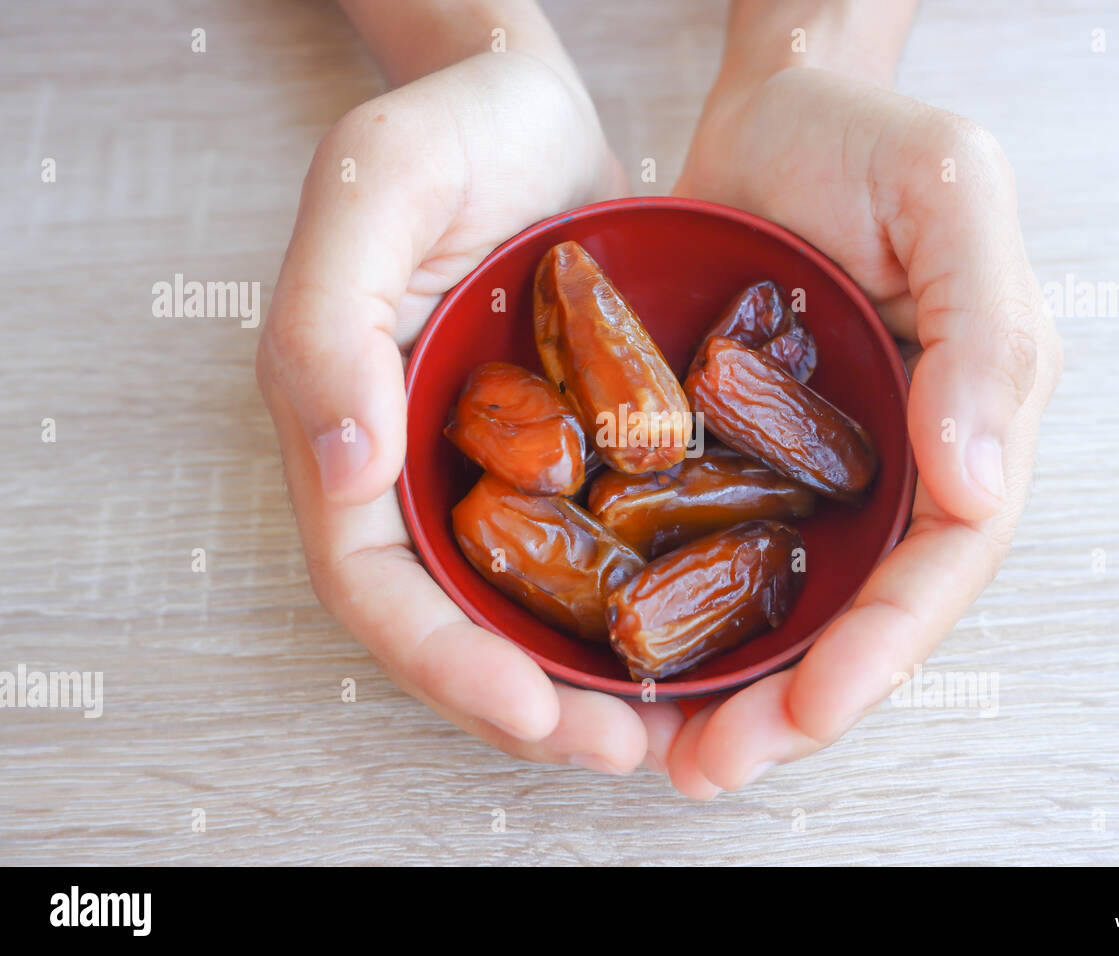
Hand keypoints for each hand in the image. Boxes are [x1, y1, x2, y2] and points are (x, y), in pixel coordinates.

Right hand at [257, 47, 682, 774]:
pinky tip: (702, 633)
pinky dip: (634, 606)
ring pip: (526, 609)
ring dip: (588, 680)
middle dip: (530, 705)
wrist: (535, 103)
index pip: (375, 587)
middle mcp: (415, 469)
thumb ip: (329, 320)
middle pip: (454, 626)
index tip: (533, 714)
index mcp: (349, 430)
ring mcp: (488, 468)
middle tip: (628, 750)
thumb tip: (343, 468)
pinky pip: (591, 551)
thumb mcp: (376, 189)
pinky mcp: (561, 451)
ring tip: (671, 727)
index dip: (446, 666)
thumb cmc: (453, 128)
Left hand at [667, 66, 1062, 797]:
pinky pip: (714, 549)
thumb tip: (979, 488)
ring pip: (783, 602)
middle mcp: (894, 463)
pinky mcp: (739, 453)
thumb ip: (985, 334)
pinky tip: (627, 661)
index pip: (941, 562)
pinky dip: (682, 613)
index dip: (885, 647)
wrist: (769, 107)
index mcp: (967, 420)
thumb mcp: (953, 197)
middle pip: (859, 611)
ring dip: (734, 687)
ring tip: (668, 754)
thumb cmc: (863, 138)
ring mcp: (813, 466)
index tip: (815, 710)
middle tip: (715, 769)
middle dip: (797, 703)